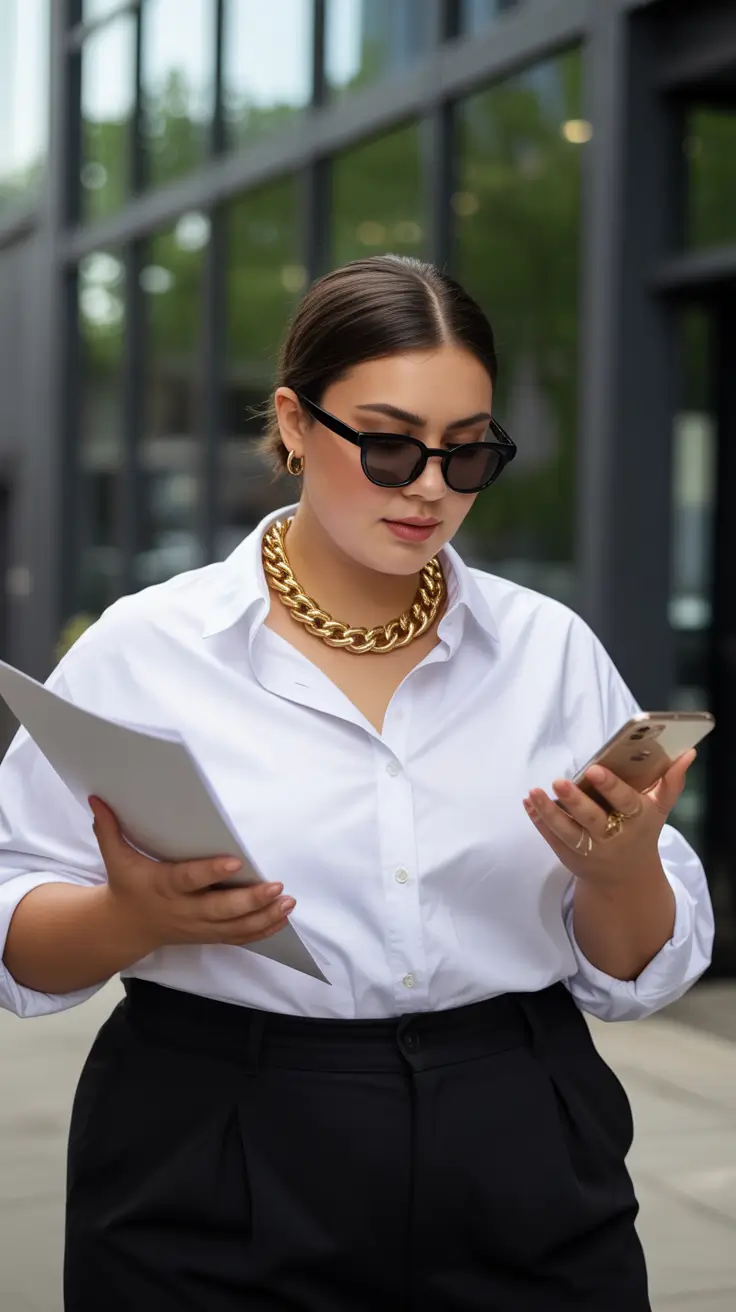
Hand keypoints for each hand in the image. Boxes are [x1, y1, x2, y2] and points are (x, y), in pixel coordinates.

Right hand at [90, 797, 295, 951]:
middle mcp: (184, 909)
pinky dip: (262, 930)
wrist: (126, 927)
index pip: (189, 879)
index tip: (235, 861)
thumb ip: (109, 829)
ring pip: (234, 928)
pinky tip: (283, 918)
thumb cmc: (127, 885)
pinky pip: (239, 938)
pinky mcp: (209, 935)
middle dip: (249, 900)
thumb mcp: (115, 858)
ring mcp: (199, 926)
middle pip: (219, 910)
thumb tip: (97, 798)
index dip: (211, 872)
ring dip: (264, 916)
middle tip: (276, 886)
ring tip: (287, 902)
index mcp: (164, 886)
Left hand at [522, 750, 695, 882]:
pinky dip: (538, 820)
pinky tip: (528, 802)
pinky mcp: (570, 856)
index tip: (594, 770)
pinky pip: (552, 837)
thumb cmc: (641, 833)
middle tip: (559, 781)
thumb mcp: (658, 810)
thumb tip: (688, 753)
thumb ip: (670, 782)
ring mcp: (589, 849)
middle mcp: (612, 837)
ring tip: (534, 792)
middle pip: (592, 819)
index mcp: (636, 821)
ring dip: (548, 812)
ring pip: (567, 832)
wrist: (627, 879)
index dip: (610, 787)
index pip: (624, 803)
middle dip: (575, 801)